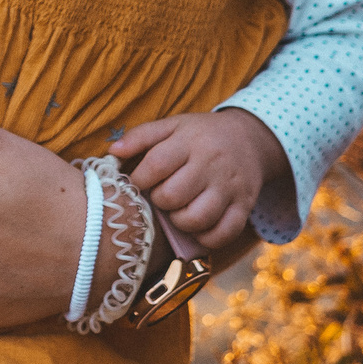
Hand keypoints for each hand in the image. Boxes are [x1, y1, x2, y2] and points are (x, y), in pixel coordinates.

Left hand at [109, 109, 286, 252]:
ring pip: (197, 218)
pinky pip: (224, 233)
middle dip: (159, 201)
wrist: (249, 139)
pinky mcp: (245, 206)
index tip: (138, 182)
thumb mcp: (172, 125)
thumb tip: (112, 151)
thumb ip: (140, 136)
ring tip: (178, 211)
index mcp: (189, 142)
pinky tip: (198, 227)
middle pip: (173, 196)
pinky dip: (206, 238)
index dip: (139, 179)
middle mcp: (211, 164)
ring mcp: (230, 187)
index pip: (156, 165)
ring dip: (179, 222)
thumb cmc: (200, 135)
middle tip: (162, 196)